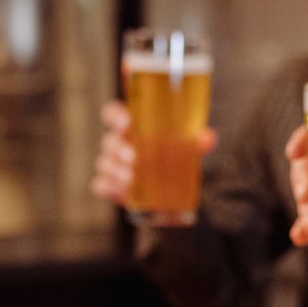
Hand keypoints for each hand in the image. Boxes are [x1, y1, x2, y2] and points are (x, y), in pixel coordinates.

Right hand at [89, 100, 216, 204]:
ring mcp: (111, 165)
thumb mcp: (184, 148)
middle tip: (134, 158)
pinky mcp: (110, 185)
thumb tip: (207, 138)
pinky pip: (100, 185)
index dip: (116, 116)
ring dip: (115, 170)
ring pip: (104, 163)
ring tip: (131, 178)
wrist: (167, 192)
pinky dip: (108, 188)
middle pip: (108, 141)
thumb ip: (195, 142)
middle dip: (118, 149)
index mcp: (131, 127)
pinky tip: (121, 191)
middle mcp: (117, 143)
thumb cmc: (170, 158)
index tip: (126, 123)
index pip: (113, 114)